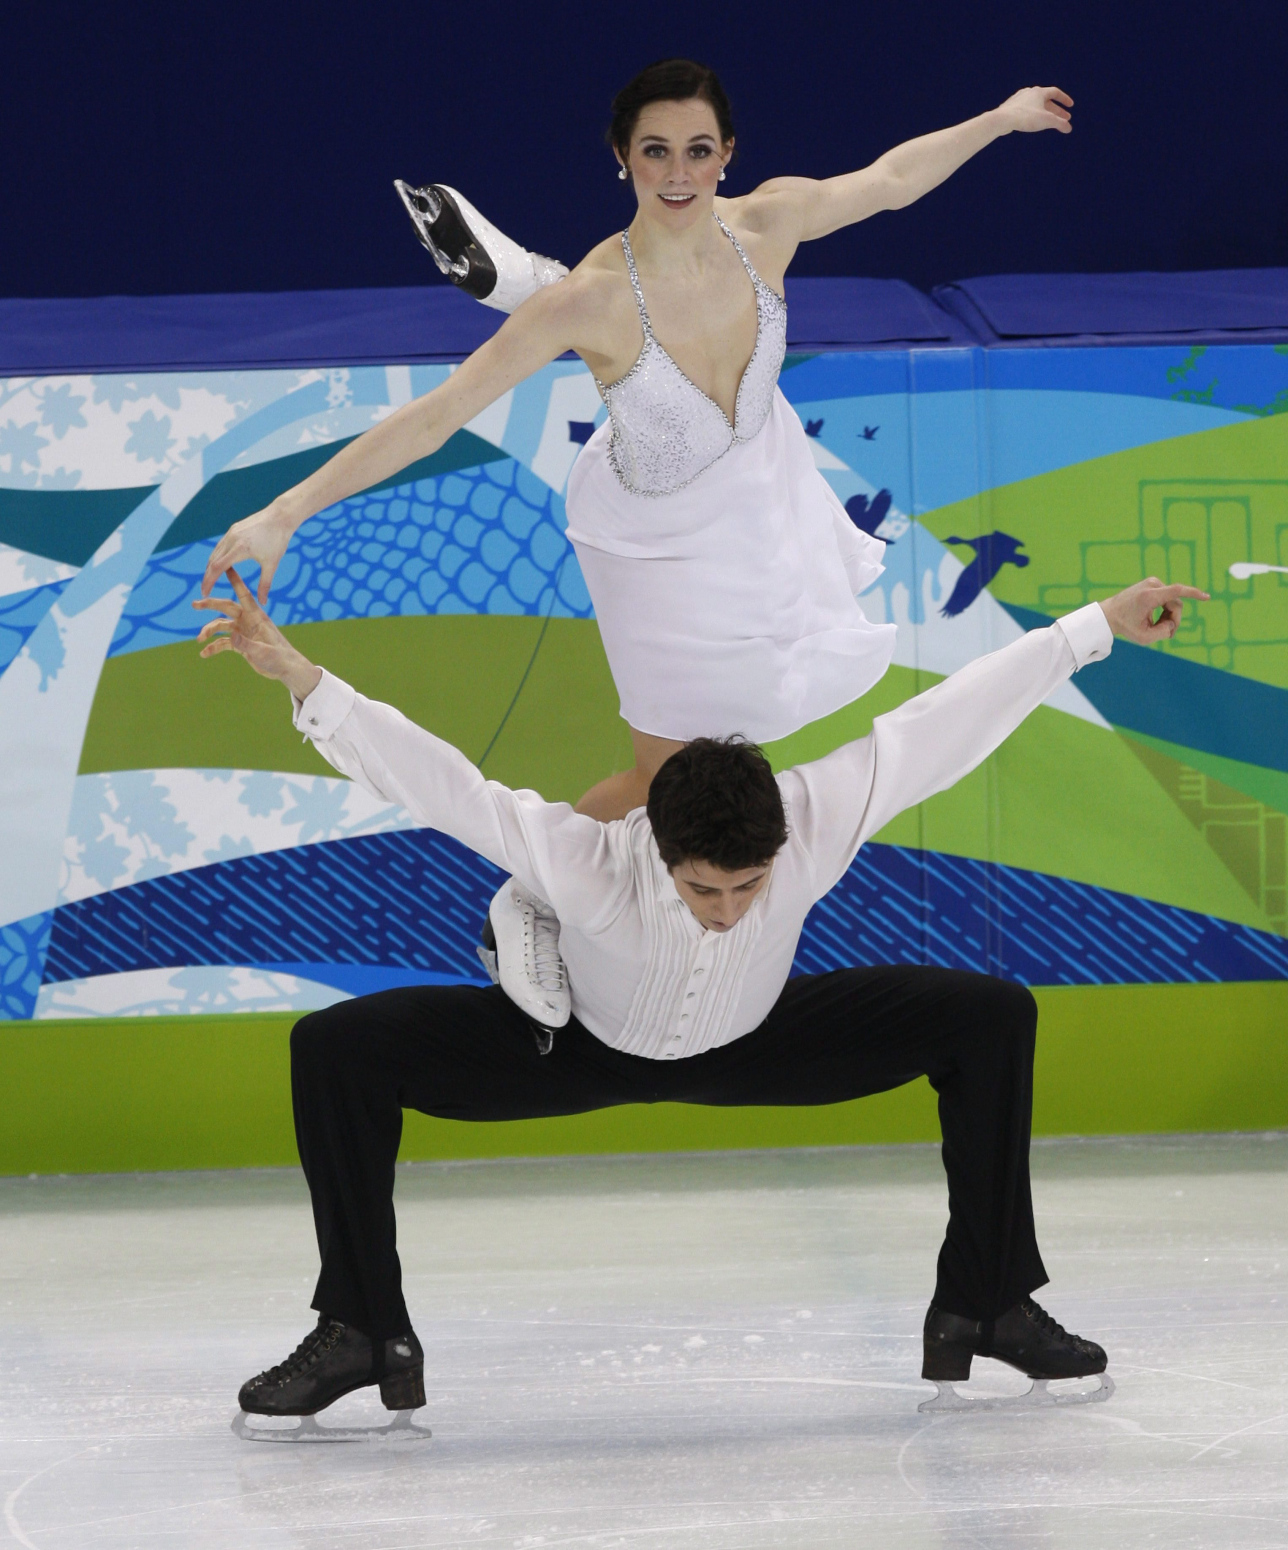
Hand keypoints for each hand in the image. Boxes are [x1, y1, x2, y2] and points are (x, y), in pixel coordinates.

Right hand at [193, 567, 321, 698]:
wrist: (286, 669)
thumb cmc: (280, 658)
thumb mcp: (263, 652)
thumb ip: (246, 645)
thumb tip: (231, 636)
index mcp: (257, 617)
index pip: (244, 595)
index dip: (236, 581)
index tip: (227, 567)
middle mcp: (248, 621)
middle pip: (226, 608)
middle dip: (210, 604)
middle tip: (194, 603)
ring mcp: (244, 632)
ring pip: (221, 626)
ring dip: (208, 631)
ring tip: (199, 639)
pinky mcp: (241, 643)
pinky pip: (223, 642)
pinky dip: (213, 647)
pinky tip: (204, 654)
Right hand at [200, 503, 295, 601]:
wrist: (281, 516)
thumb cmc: (278, 540)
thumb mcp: (272, 564)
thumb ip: (265, 584)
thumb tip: (262, 603)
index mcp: (239, 549)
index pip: (217, 568)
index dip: (209, 581)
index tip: (204, 593)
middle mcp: (231, 539)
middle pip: (212, 561)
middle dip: (207, 577)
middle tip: (204, 590)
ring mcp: (231, 533)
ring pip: (215, 552)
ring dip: (210, 566)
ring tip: (210, 579)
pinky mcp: (234, 529)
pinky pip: (221, 545)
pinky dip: (217, 556)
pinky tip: (220, 564)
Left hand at [995, 86, 1073, 134]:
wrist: (1002, 119)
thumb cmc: (1025, 117)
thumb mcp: (1046, 121)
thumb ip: (1060, 124)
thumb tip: (1068, 129)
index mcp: (1039, 92)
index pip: (1056, 92)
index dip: (1064, 99)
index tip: (1070, 106)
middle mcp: (1029, 92)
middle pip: (1046, 101)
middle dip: (1056, 110)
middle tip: (1064, 119)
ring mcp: (1019, 98)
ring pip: (1035, 105)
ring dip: (1044, 112)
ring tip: (1048, 120)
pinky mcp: (1010, 106)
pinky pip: (1025, 109)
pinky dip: (1032, 114)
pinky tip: (1031, 121)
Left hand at [1098, 577, 1208, 644]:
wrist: (1109, 614)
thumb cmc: (1125, 626)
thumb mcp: (1143, 638)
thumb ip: (1163, 633)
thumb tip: (1173, 623)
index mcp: (1149, 596)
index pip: (1177, 591)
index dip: (1194, 594)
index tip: (1206, 597)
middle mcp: (1151, 585)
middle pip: (1175, 604)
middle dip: (1174, 620)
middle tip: (1168, 634)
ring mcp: (1152, 582)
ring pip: (1172, 601)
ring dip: (1168, 615)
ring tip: (1156, 627)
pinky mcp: (1152, 583)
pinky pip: (1166, 598)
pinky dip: (1164, 609)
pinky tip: (1155, 619)